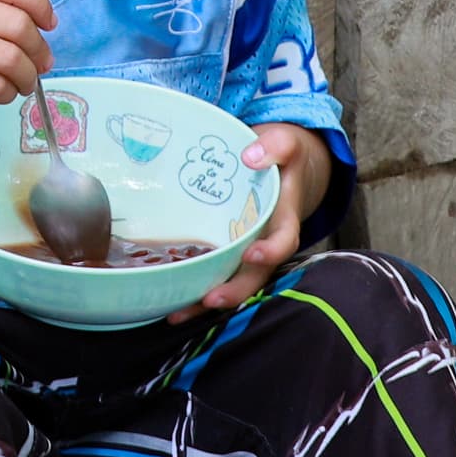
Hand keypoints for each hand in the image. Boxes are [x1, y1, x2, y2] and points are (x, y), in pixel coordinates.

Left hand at [172, 124, 331, 318]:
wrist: (281, 168)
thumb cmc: (281, 158)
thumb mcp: (286, 143)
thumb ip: (276, 146)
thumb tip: (251, 156)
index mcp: (284, 220)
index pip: (284, 241)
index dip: (271, 251)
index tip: (252, 254)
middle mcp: (266, 243)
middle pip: (255, 276)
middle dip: (234, 291)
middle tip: (209, 299)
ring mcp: (246, 252)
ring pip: (232, 284)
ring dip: (207, 302)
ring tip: (178, 313)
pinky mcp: (227, 253)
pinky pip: (215, 276)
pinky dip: (195, 290)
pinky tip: (169, 299)